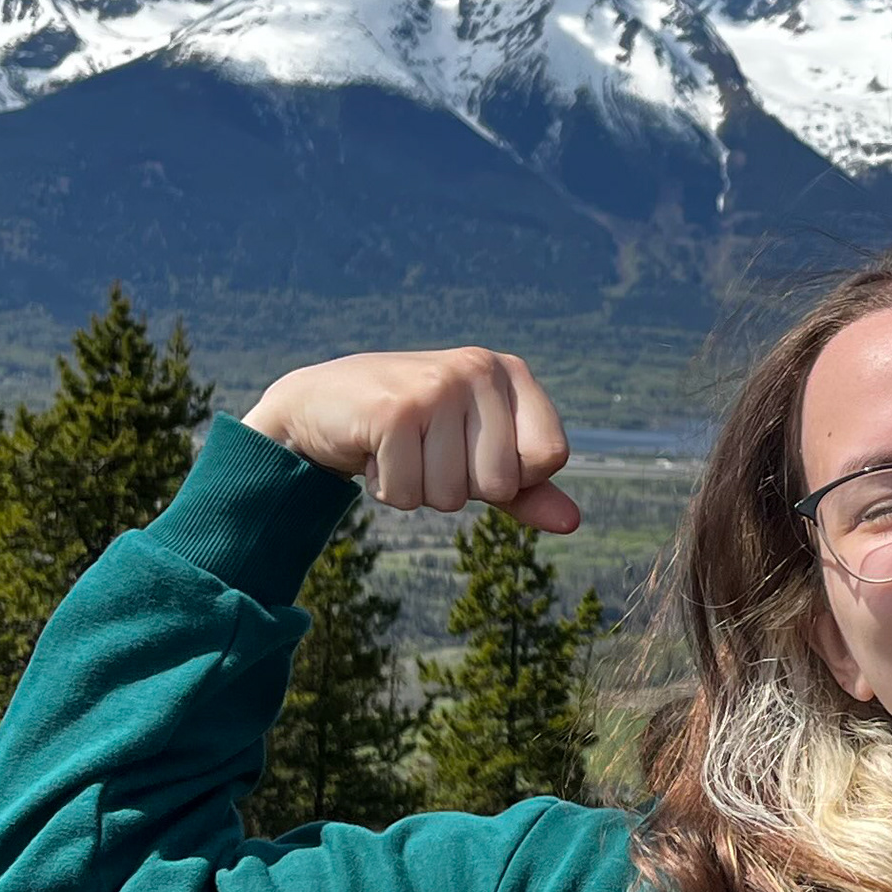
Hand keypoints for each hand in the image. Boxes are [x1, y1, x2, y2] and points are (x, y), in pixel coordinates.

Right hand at [241, 349, 580, 529]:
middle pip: (501, 484)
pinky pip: (407, 493)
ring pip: (451, 495)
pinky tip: (372, 449)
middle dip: (457, 487)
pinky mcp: (393, 411)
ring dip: (417, 489)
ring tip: (398, 448)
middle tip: (425, 450)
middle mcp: (479, 369)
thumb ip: (526, 488)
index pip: (551, 456)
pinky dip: (385, 486)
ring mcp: (436, 386)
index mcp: (509, 373)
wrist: (320, 404)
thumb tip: (571, 522)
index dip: (511, 475)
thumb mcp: (474, 455)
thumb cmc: (411, 431)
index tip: (471, 451)